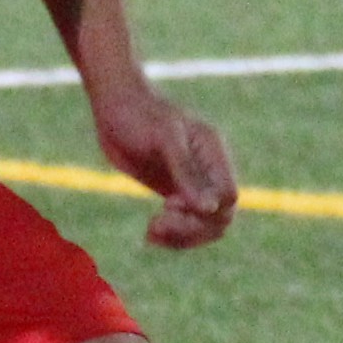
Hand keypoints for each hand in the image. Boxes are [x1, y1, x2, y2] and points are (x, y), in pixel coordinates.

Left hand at [92, 85, 238, 249]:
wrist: (114, 106)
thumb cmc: (139, 115)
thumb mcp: (164, 139)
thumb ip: (186, 173)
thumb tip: (209, 209)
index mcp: (213, 154)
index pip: (228, 196)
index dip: (205, 210)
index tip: (171, 201)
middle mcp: (207, 170)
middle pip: (219, 217)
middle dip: (191, 228)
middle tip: (157, 223)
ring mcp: (191, 182)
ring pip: (204, 225)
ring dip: (181, 236)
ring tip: (151, 231)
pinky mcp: (174, 190)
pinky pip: (185, 223)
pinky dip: (171, 234)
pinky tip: (149, 234)